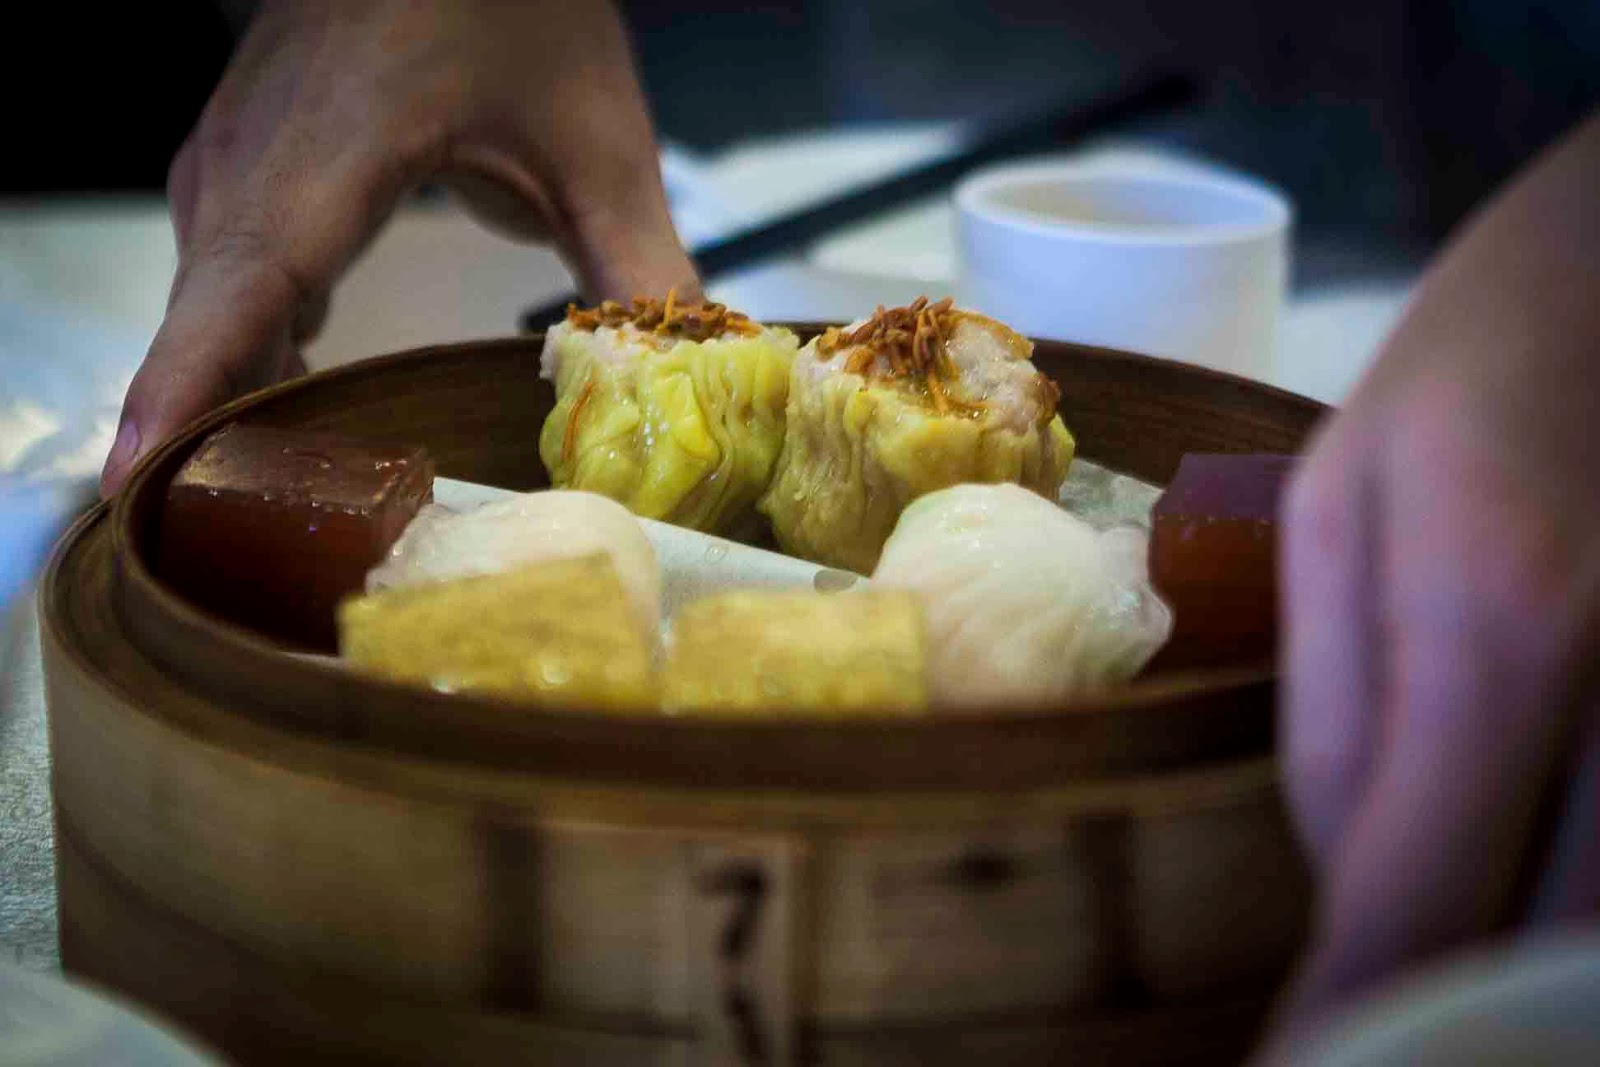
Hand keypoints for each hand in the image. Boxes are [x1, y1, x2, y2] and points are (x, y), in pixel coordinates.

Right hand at [100, 0, 697, 495]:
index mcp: (333, 150)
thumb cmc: (511, 2)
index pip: (243, 285)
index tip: (140, 478)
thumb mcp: (596, 140)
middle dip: (199, 429)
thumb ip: (640, 263)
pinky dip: (239, 345)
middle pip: (207, 317)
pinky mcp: (242, 164)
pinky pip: (221, 276)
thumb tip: (692, 377)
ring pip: (207, 301)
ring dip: (218, 394)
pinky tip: (284, 401)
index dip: (187, 386)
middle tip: (222, 542)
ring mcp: (233, 157)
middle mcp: (254, 158)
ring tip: (249, 499)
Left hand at [1267, 111, 1599, 1046]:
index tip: (1306, 1058)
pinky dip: (1594, 900)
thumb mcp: (1341, 508)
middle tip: (1370, 1035)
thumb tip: (1346, 882)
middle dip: (1451, 1015)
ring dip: (1536, 978)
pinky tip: (1536, 891)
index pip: (1415, 892)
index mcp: (1502, 625)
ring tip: (1442, 983)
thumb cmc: (1476, 363)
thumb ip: (1336, 710)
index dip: (1355, 1008)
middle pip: (1549, 942)